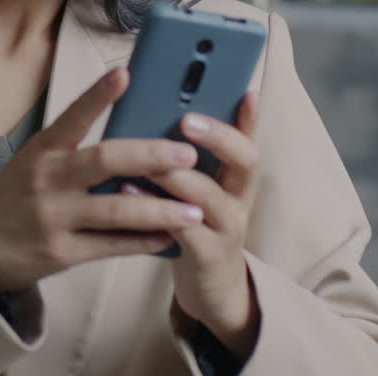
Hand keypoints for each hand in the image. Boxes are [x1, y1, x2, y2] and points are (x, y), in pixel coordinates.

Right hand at [0, 68, 209, 292]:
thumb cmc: (20, 193)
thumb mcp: (37, 160)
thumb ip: (77, 147)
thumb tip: (134, 129)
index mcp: (43, 150)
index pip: (73, 116)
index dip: (99, 95)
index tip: (125, 73)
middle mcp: (47, 180)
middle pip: (105, 161)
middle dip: (151, 156)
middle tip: (188, 154)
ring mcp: (54, 217)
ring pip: (117, 210)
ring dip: (161, 210)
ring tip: (195, 209)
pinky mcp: (62, 251)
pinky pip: (112, 246)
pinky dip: (145, 241)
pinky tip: (171, 236)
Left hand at [153, 94, 261, 358]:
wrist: (211, 288)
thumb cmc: (195, 222)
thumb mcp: (201, 184)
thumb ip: (189, 151)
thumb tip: (167, 103)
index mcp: (237, 175)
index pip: (248, 137)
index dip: (248, 116)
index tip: (243, 90)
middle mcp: (239, 198)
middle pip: (245, 161)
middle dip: (217, 137)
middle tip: (186, 119)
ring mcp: (226, 228)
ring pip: (208, 196)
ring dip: (178, 173)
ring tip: (148, 155)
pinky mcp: (207, 256)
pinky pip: (184, 229)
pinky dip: (156, 208)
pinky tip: (129, 190)